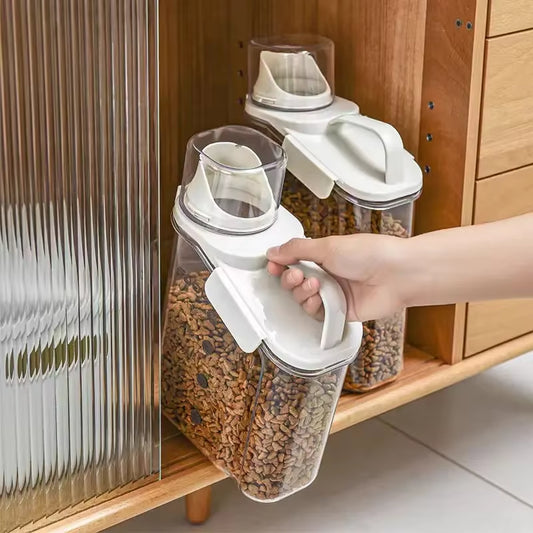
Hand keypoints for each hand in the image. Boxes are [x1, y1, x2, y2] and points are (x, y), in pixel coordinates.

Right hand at [266, 235, 408, 321]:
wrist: (396, 275)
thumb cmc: (370, 254)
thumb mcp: (327, 245)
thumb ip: (297, 250)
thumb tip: (274, 251)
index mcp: (324, 255)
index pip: (293, 261)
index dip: (281, 265)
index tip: (273, 265)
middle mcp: (327, 275)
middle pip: (294, 282)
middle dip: (291, 279)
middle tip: (298, 275)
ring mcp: (333, 294)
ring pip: (302, 299)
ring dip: (302, 293)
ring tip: (315, 286)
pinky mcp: (339, 312)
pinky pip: (316, 314)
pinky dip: (313, 307)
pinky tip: (320, 299)